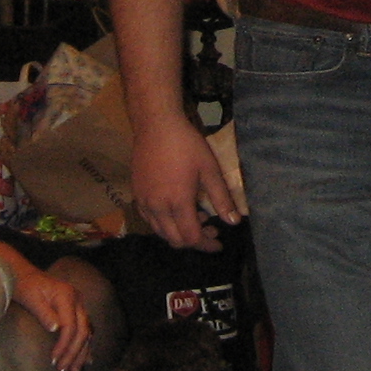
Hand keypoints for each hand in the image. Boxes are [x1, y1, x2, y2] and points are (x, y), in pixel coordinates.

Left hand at [8, 259, 91, 370]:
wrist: (24, 274)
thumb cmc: (25, 286)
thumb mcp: (31, 298)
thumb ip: (44, 313)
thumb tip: (56, 329)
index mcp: (67, 296)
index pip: (71, 326)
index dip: (64, 345)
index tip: (53, 360)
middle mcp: (77, 300)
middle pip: (82, 331)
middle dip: (74, 353)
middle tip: (62, 370)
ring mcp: (79, 304)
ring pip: (87, 332)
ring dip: (81, 353)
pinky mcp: (76, 309)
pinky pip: (86, 329)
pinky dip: (85, 345)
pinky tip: (87, 359)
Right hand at [129, 110, 240, 252]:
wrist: (156, 125)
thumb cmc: (186, 144)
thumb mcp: (210, 169)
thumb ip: (221, 198)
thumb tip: (234, 221)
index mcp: (177, 203)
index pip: (191, 238)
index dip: (206, 245)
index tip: (219, 243)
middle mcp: (157, 208)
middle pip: (175, 240)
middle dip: (195, 240)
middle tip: (211, 229)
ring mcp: (144, 202)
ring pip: (161, 232)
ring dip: (179, 232)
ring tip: (196, 216)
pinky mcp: (136, 194)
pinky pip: (150, 220)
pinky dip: (164, 223)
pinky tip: (175, 209)